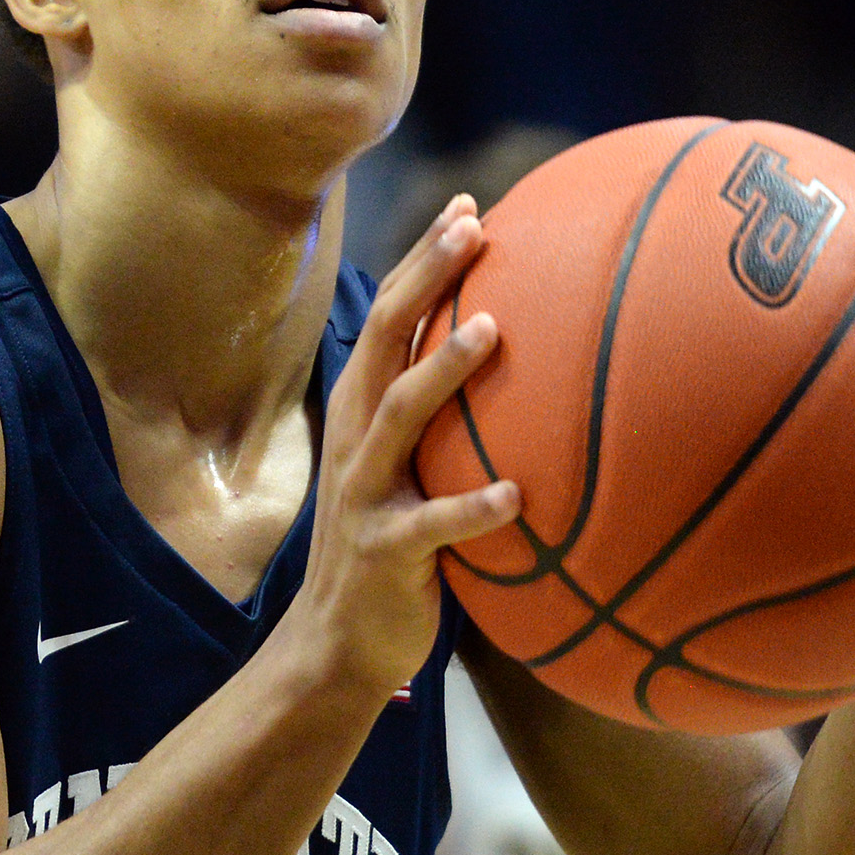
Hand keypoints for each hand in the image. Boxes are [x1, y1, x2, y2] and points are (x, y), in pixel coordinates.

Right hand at [286, 195, 521, 696]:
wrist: (336, 647)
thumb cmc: (390, 549)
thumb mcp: (406, 473)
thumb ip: (439, 423)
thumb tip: (510, 368)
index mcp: (360, 415)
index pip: (388, 318)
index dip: (423, 261)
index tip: (467, 207)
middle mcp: (354, 441)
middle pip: (382, 340)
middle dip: (425, 278)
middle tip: (472, 227)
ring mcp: (364, 495)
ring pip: (399, 417)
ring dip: (443, 370)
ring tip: (491, 329)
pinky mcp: (385, 553)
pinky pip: (433, 526)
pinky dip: (473, 508)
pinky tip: (518, 495)